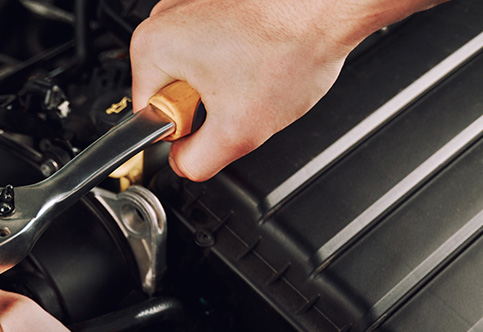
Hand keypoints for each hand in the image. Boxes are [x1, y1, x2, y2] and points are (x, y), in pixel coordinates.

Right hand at [130, 0, 445, 180]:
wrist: (332, 2)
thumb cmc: (291, 42)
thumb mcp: (237, 132)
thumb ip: (196, 162)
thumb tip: (183, 164)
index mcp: (151, 46)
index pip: (151, 116)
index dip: (188, 130)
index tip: (219, 117)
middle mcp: (164, 18)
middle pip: (175, 92)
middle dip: (210, 104)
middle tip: (245, 96)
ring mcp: (191, 4)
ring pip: (199, 70)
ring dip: (228, 80)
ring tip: (259, 71)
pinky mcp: (217, 0)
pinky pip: (218, 45)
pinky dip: (242, 54)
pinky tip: (265, 53)